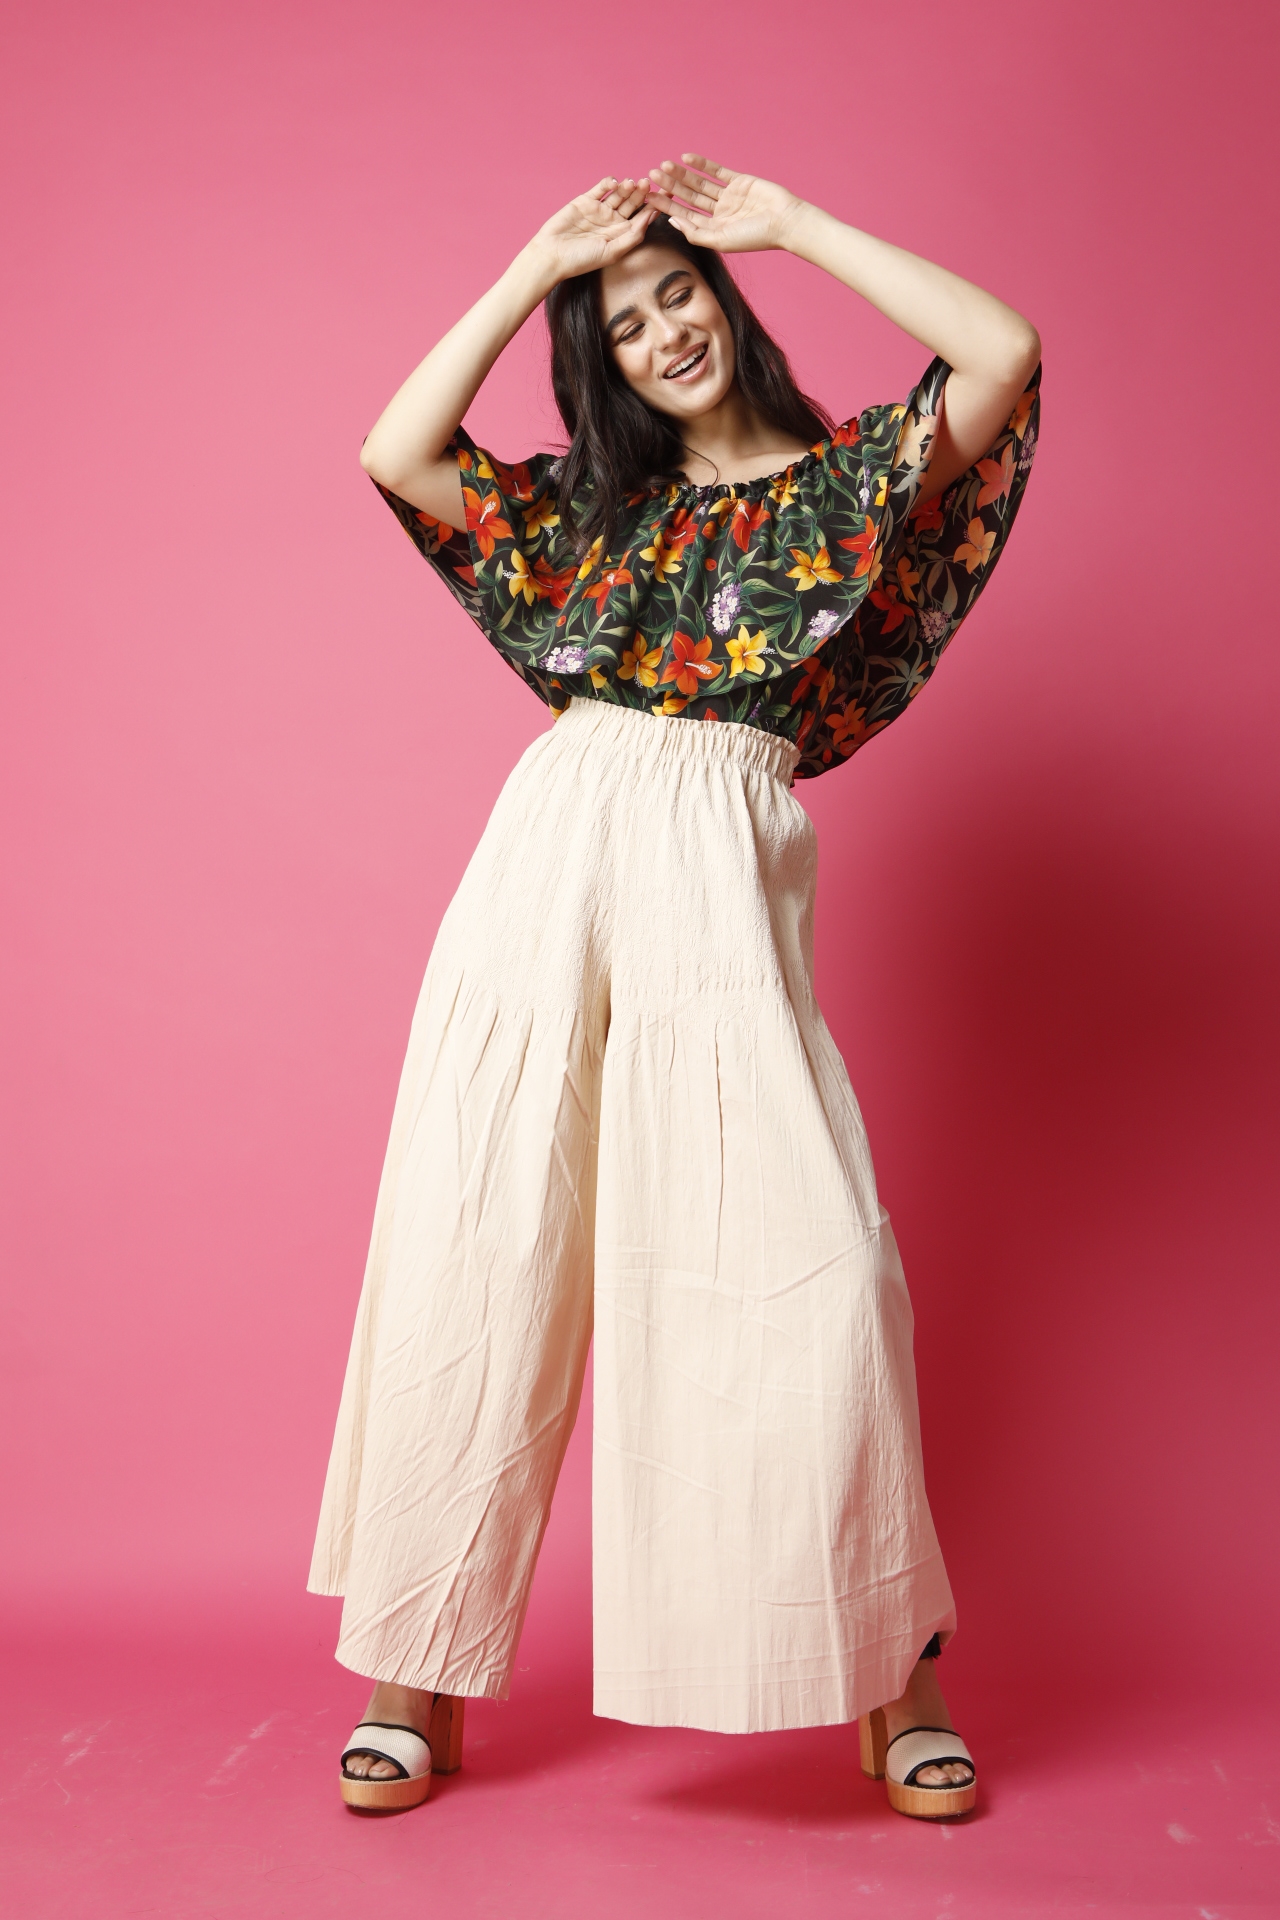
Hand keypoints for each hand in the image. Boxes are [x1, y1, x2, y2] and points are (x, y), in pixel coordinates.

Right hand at [525, 177, 655, 284]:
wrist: (552, 254)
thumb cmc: (582, 260)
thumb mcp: (612, 252)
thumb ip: (633, 236)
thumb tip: (652, 218)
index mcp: (622, 235)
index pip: (642, 218)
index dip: (654, 207)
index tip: (668, 196)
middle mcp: (613, 221)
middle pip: (632, 203)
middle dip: (641, 193)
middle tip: (648, 183)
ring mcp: (600, 210)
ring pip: (618, 194)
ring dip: (627, 187)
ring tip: (631, 183)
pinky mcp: (586, 200)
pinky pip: (601, 188)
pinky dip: (608, 182)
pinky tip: (614, 182)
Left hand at [646, 155, 804, 253]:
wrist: (785, 221)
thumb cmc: (755, 236)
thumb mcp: (720, 240)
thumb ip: (695, 233)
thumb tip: (673, 222)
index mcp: (714, 230)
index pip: (685, 216)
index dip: (667, 206)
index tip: (650, 198)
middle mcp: (719, 213)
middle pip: (689, 198)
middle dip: (671, 187)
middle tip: (652, 176)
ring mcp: (729, 196)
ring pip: (700, 183)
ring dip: (682, 174)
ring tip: (664, 165)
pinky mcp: (739, 181)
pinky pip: (717, 171)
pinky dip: (702, 164)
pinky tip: (686, 158)